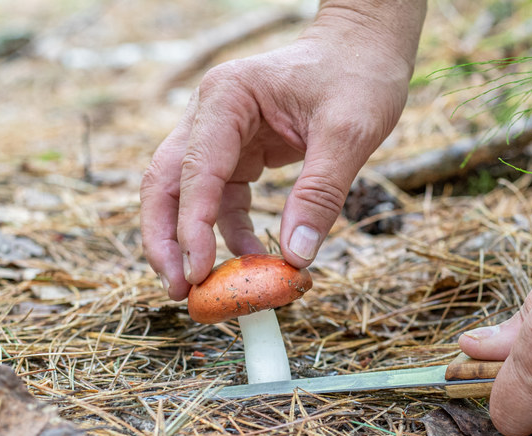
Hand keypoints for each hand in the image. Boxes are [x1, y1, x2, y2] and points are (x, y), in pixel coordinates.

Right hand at [141, 2, 424, 299]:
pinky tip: (254, 258)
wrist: (365, 47)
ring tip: (211, 289)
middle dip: (166, 240)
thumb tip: (296, 257)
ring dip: (194, 243)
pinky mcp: (239, 155)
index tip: (197, 272)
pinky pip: (223, 202)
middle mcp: (211, 115)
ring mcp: (221, 136)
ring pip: (187, 197)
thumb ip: (320, 193)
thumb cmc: (358, 75)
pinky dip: (231, 234)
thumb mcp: (349, 132)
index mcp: (227, 98)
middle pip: (166, 183)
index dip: (191, 227)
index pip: (195, 170)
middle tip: (179, 290)